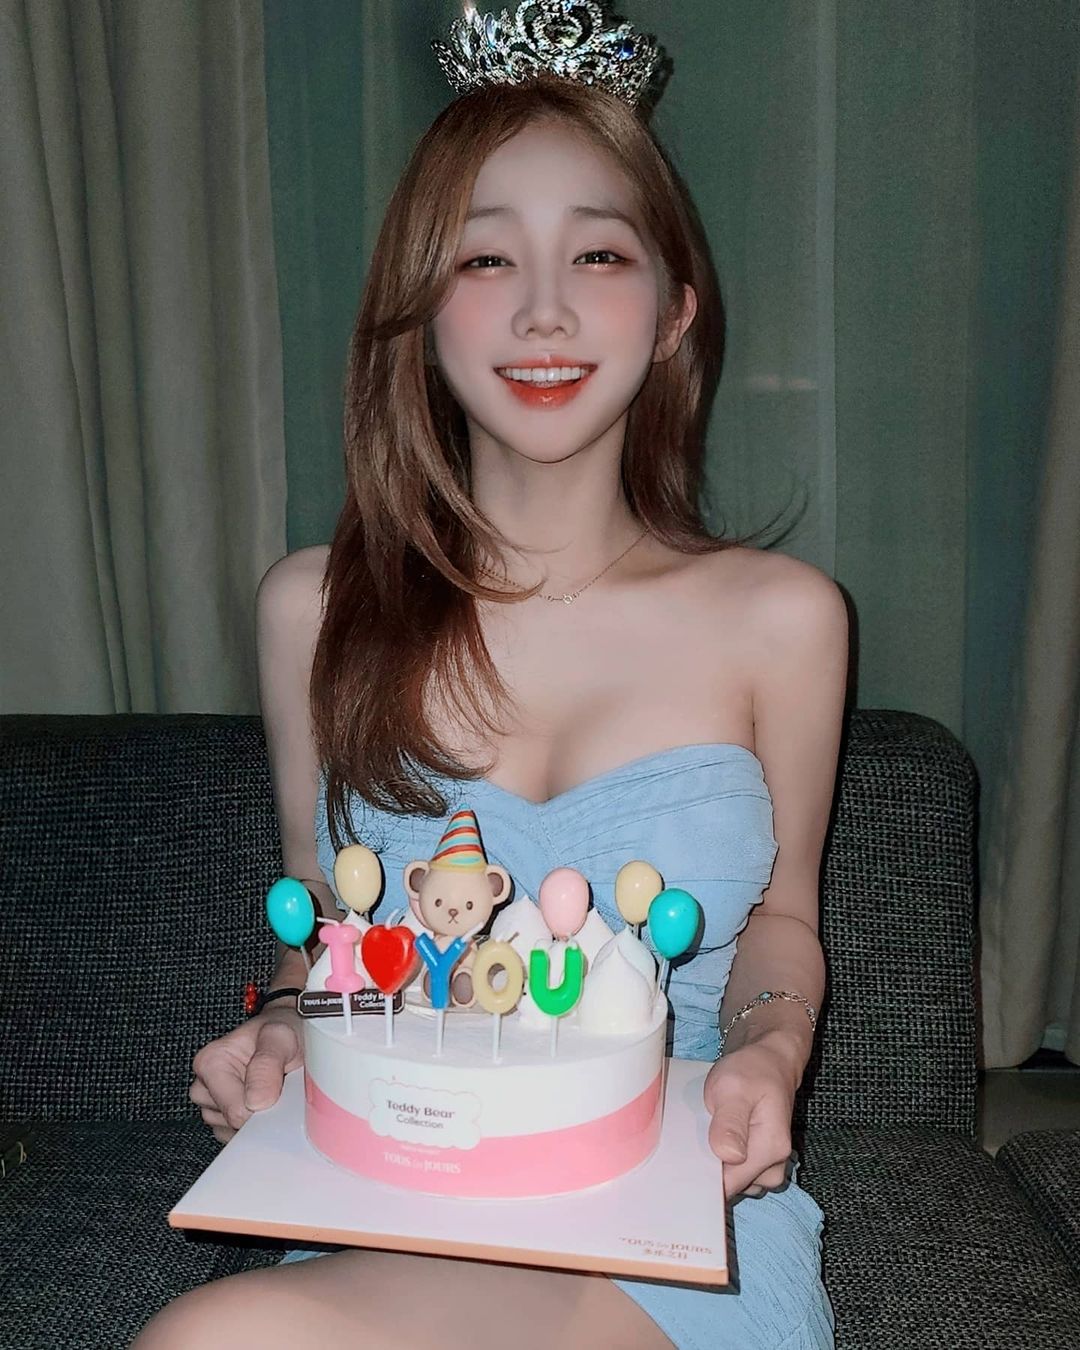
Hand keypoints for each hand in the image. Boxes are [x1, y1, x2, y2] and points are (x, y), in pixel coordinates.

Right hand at [189, 1006, 302, 1142]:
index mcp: (211, 1063)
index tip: (281, 1088)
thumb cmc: (284, 1030)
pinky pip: (237, 1135)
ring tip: (273, 1088)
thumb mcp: (281, 1036)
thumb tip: (256, 1102)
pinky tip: (266, 1099)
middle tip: (279, 1086)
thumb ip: (267, 1064)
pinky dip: (257, 1124)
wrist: (291, 1030)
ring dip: (259, 1118)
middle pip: (233, 1125)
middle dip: (262, 1113)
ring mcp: (213, 1103)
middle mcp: (205, 1084)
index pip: (236, 1112)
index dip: (265, 1107)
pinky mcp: (223, 1116)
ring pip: (234, 1132)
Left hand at [703, 1039, 796, 1199]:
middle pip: (730, 1187)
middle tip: (692, 1139)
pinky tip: (712, 1138)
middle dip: (707, 1170)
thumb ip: (730, 1122)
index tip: (682, 1164)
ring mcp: (767, 1168)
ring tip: (704, 1133)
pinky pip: (735, 1173)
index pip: (729, 1185)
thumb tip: (728, 1156)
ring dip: (714, 1163)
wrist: (769, 1062)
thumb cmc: (752, 1071)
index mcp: (771, 1150)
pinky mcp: (759, 1164)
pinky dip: (720, 1160)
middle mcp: (773, 1167)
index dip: (703, 1179)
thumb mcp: (735, 1088)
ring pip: (731, 1182)